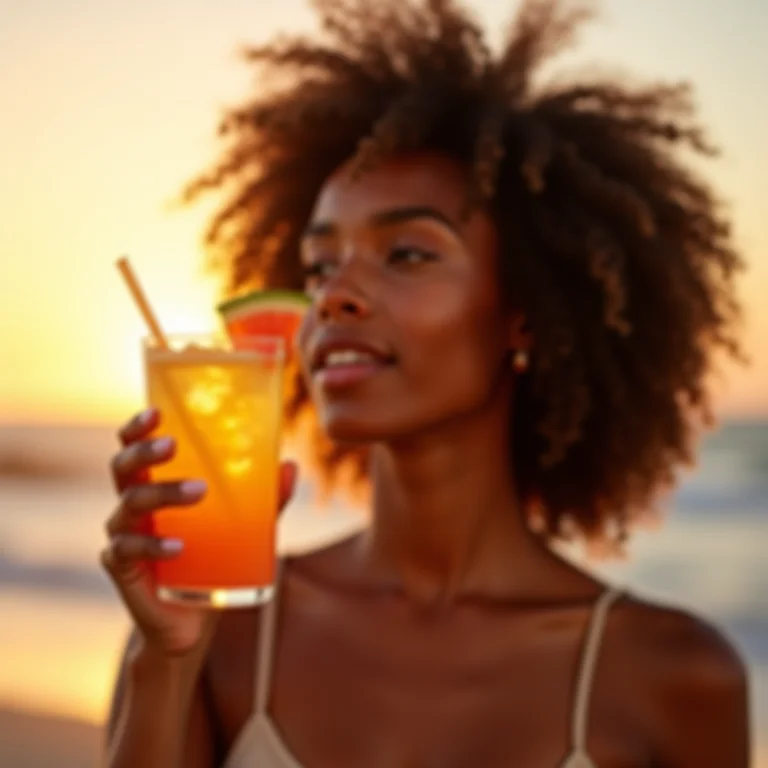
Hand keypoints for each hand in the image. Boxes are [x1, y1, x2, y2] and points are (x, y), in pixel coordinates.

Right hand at [101, 407, 296, 656]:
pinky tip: (177, 546)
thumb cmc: (212, 559)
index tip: (157, 412)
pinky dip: (153, 545)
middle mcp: (132, 505)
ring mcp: (124, 535)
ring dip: (163, 493)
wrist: (192, 620)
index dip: (137, 427)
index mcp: (153, 484)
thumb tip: (290, 466)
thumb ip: (264, 498)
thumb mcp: (242, 526)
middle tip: (173, 446)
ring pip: (129, 504)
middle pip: (123, 467)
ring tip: (199, 491)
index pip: (134, 447)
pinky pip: (128, 550)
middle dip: (145, 452)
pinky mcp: (124, 569)